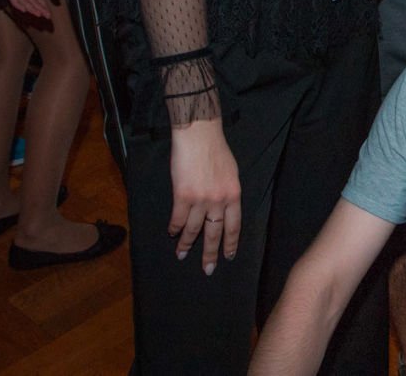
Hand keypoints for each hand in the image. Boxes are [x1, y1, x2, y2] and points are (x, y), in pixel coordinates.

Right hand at [169, 118, 241, 274]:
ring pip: (194, 229)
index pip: (233, 226)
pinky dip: (174, 228)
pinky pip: (178, 219)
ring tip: (182, 255)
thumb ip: (228, 192)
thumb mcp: (231, 173)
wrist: (199, 135)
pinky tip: (172, 234)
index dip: (230, 243)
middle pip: (214, 233)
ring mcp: (200, 200)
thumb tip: (224, 208)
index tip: (228, 256)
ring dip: (186, 244)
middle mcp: (219, 201)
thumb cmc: (216, 150)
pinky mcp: (182, 196)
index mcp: (234, 195)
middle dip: (210, 253)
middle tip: (208, 269)